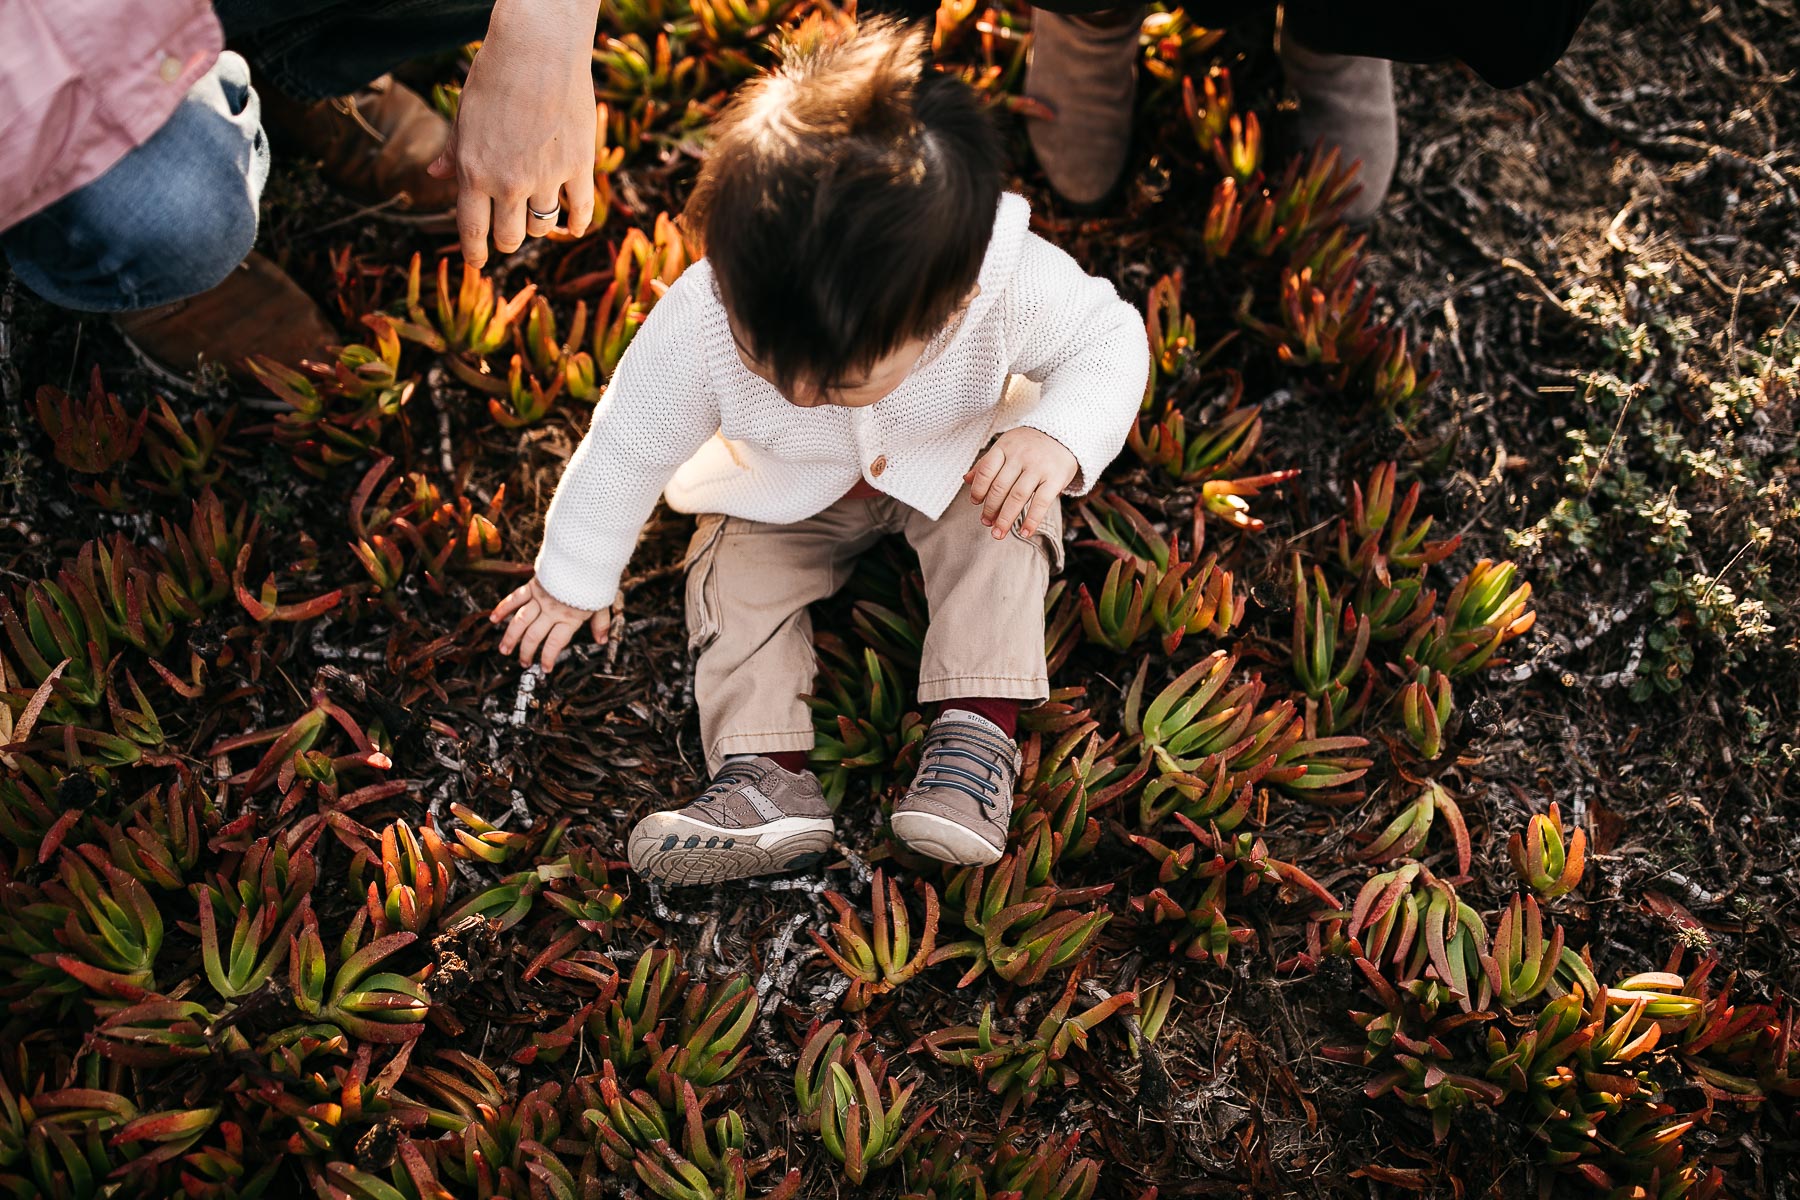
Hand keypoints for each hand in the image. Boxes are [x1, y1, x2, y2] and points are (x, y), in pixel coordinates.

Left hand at [428, 0, 601, 266]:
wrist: (537, 49)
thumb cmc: (494, 76)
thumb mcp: (465, 116)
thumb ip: (455, 153)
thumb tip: (435, 176)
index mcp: (475, 172)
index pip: (472, 231)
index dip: (474, 253)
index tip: (476, 264)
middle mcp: (510, 182)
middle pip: (511, 237)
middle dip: (507, 240)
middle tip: (507, 235)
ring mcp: (548, 177)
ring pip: (543, 226)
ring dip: (537, 225)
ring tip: (536, 213)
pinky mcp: (580, 166)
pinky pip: (581, 210)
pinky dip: (576, 224)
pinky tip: (573, 226)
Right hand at [491, 575, 609, 671]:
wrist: (586, 556)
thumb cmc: (595, 581)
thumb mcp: (603, 603)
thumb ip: (601, 623)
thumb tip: (602, 641)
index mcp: (569, 618)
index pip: (556, 643)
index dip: (549, 657)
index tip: (545, 669)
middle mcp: (552, 610)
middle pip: (534, 635)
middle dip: (527, 651)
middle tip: (523, 663)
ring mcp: (540, 598)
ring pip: (520, 621)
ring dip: (511, 637)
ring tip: (504, 650)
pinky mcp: (533, 586)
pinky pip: (515, 598)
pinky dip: (503, 608)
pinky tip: (493, 619)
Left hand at [965, 427, 1077, 540]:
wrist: (1065, 435)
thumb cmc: (1030, 444)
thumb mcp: (1007, 446)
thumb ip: (987, 463)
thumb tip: (966, 480)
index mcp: (1005, 446)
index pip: (986, 471)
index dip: (978, 489)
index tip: (975, 502)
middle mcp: (1021, 455)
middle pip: (1000, 487)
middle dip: (990, 509)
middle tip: (986, 523)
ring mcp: (1039, 467)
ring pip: (1017, 497)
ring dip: (1006, 518)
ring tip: (998, 533)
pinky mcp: (1055, 478)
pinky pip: (1041, 502)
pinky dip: (1032, 520)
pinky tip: (1025, 532)